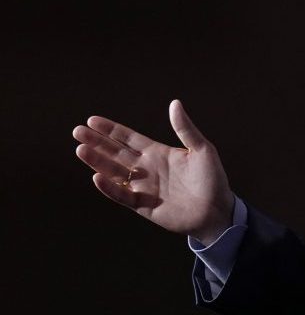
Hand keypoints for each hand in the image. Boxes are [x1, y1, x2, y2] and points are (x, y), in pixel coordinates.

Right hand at [72, 99, 233, 245]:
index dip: (111, 130)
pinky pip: (122, 195)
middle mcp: (147, 168)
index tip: (92, 120)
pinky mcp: (144, 206)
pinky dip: (110, 187)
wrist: (217, 211)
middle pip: (116, 153)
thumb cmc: (212, 179)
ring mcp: (144, 187)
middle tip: (77, 131)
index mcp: (159, 153)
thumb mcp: (202, 150)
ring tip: (80, 149)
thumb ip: (185, 129)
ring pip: (114, 172)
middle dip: (97, 142)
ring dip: (97, 161)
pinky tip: (97, 177)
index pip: (129, 138)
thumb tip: (174, 103)